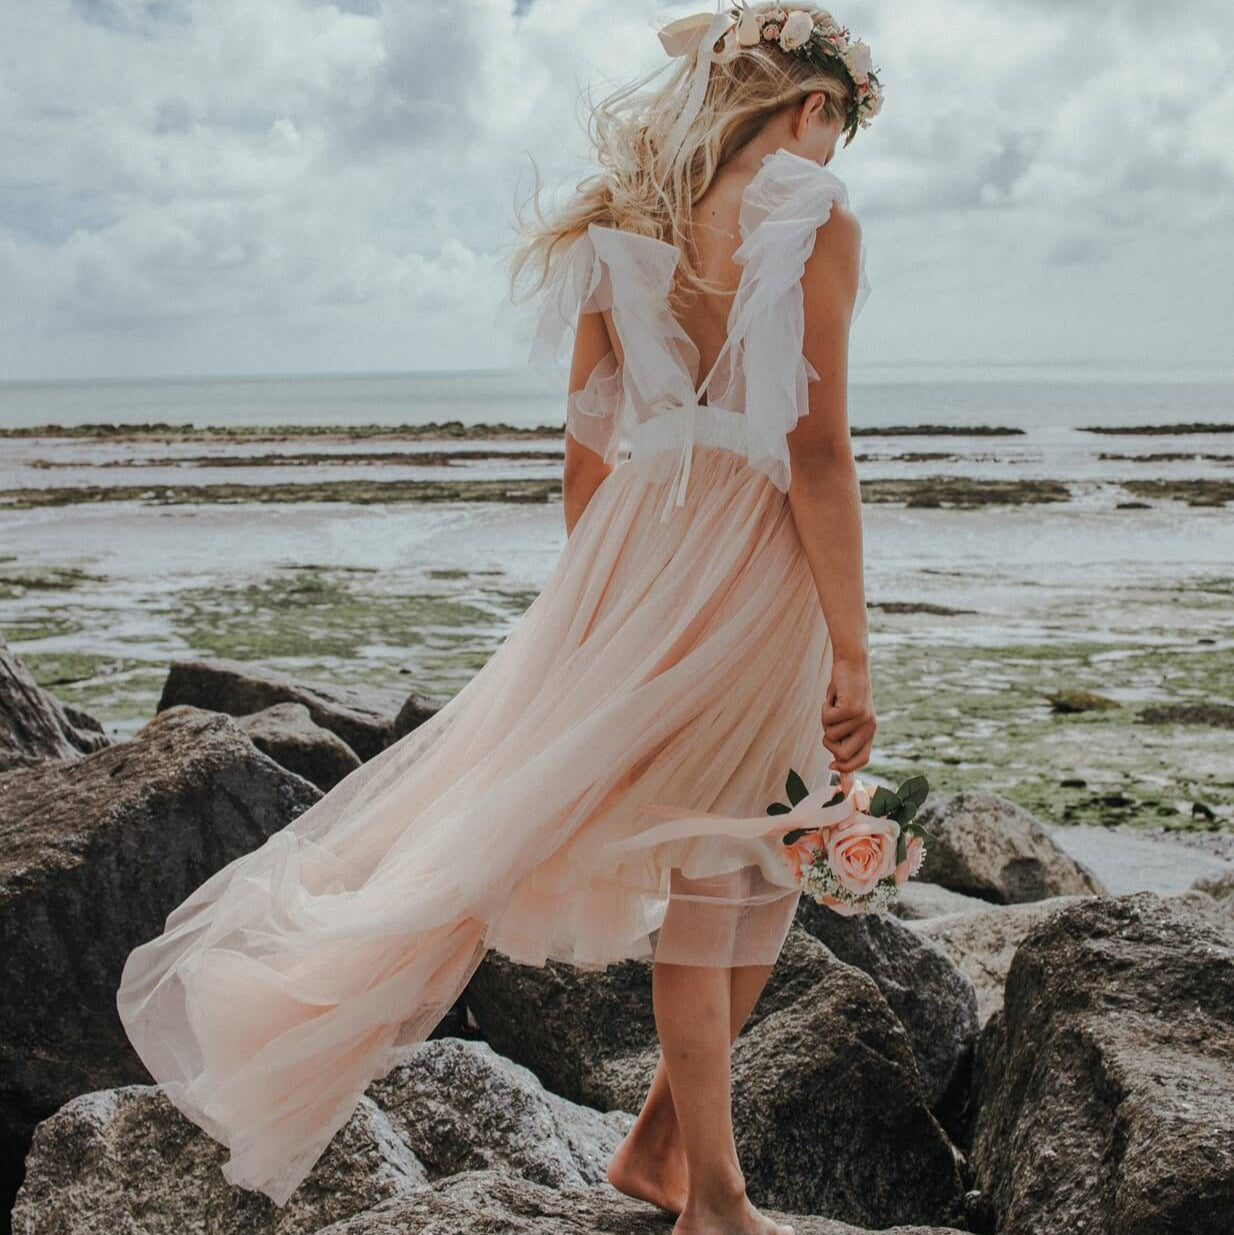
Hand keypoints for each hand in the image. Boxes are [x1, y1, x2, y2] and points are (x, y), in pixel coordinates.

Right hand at [821, 658, 875, 772]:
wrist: (852, 664)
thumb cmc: (844, 691)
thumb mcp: (845, 717)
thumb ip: (843, 738)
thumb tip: (835, 764)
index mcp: (869, 731)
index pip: (862, 760)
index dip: (845, 768)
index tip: (830, 766)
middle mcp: (869, 727)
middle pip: (842, 755)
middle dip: (828, 742)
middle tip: (829, 724)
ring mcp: (862, 719)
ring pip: (831, 734)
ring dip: (825, 719)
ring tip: (833, 705)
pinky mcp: (852, 709)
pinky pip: (828, 719)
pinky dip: (824, 708)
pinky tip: (833, 697)